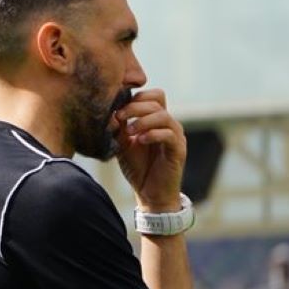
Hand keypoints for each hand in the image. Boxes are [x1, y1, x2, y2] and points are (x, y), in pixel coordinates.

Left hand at [114, 88, 186, 211]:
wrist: (149, 193)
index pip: (152, 95)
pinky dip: (152, 134)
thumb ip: (119, 127)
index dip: (135, 96)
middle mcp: (169, 124)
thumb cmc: (137, 167)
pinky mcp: (179, 150)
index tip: (117, 109)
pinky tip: (140, 140)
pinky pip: (169, 134)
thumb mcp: (122, 143)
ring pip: (163, 115)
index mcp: (156, 120)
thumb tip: (110, 111)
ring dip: (142, 120)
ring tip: (129, 131)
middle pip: (157, 99)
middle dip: (134, 106)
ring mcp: (176, 136)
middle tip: (119, 117)